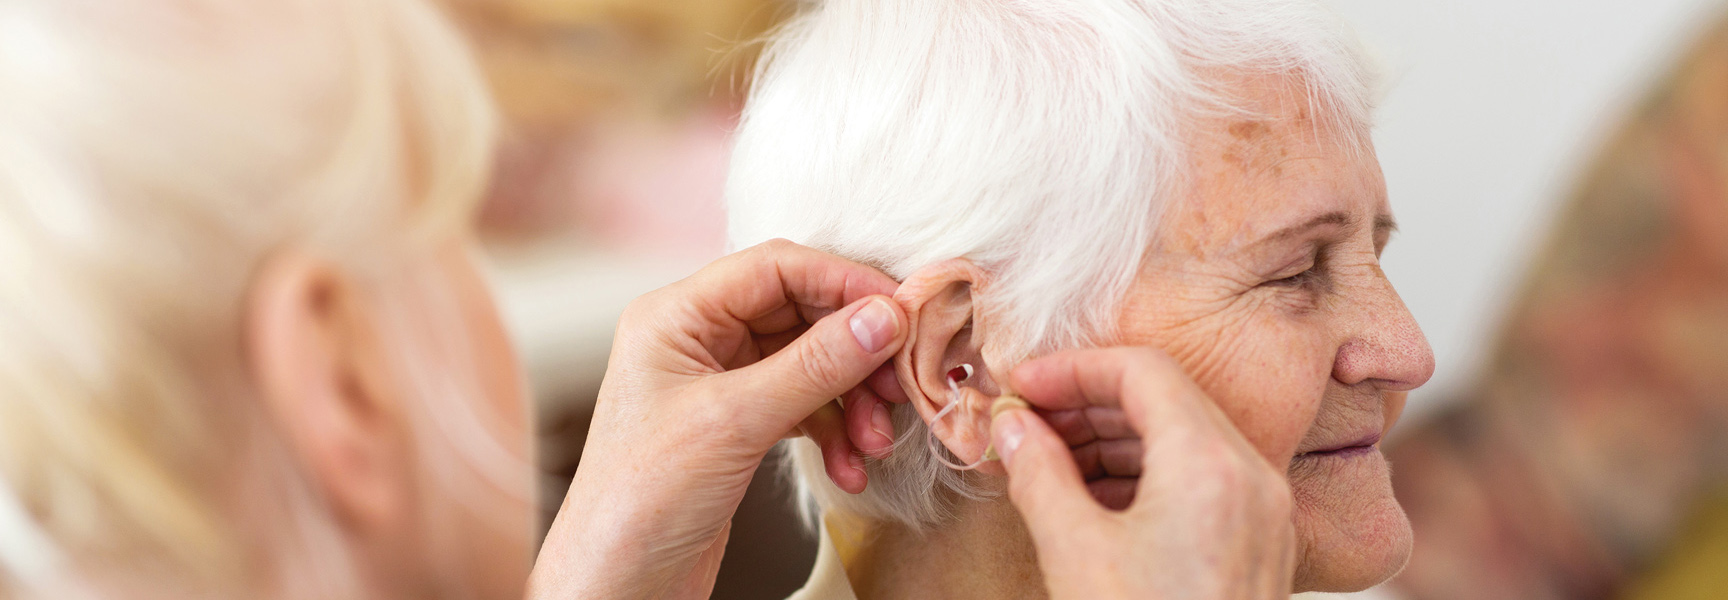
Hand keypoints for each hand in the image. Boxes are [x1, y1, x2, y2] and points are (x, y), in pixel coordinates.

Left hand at [528, 240, 910, 599]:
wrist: (617, 586)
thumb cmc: (640, 501)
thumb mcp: (734, 422)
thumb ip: (814, 364)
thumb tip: (883, 317)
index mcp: (676, 316)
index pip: (776, 267)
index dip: (844, 282)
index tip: (900, 310)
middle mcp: (697, 340)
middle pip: (802, 314)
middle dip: (855, 353)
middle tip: (897, 383)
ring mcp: (719, 384)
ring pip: (811, 365)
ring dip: (852, 400)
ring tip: (874, 442)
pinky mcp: (738, 427)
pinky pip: (805, 408)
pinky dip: (835, 433)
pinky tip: (850, 467)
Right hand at [990, 347, 1295, 599]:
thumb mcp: (1072, 551)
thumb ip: (1037, 472)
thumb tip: (1012, 426)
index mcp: (1211, 465)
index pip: (1141, 370)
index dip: (1072, 368)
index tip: (1021, 386)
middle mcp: (1253, 478)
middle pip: (1167, 397)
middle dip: (1089, 400)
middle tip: (1026, 420)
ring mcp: (1264, 514)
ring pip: (1187, 436)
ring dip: (1114, 435)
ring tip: (1048, 456)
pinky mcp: (1260, 546)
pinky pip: (1203, 479)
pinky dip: (1146, 471)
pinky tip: (1091, 495)